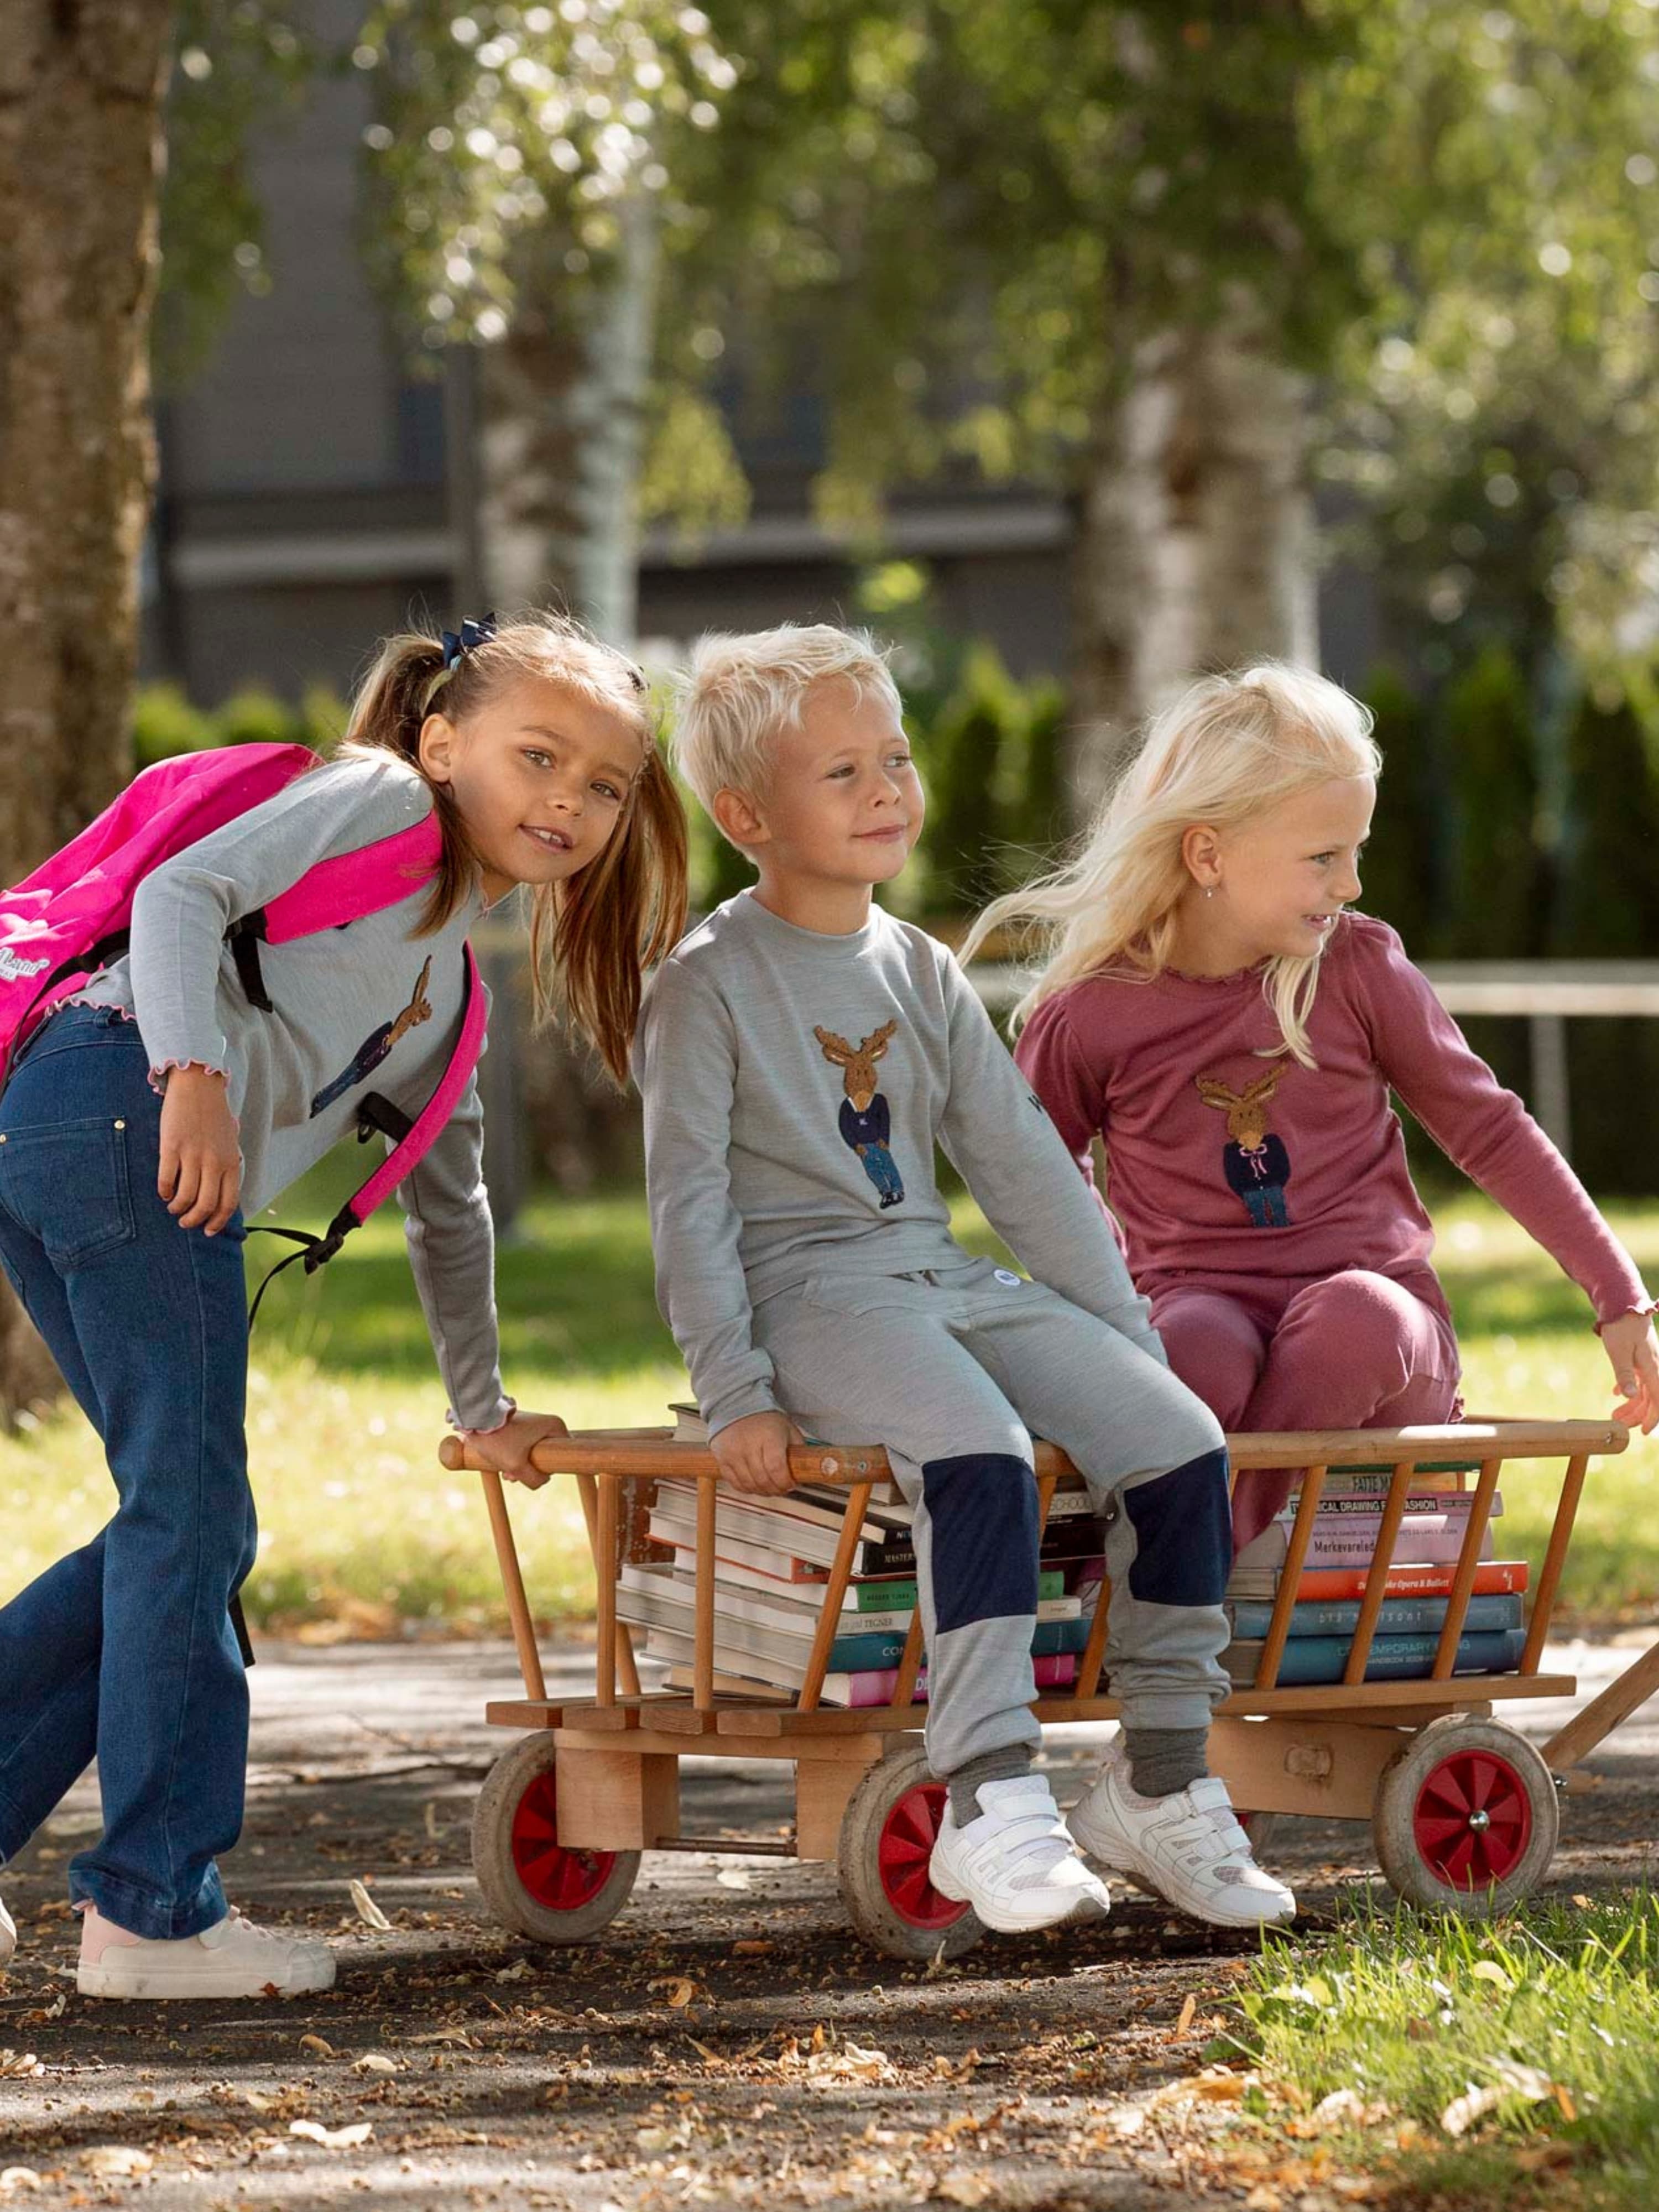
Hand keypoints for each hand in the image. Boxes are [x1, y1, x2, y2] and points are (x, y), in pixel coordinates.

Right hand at [158, 1067, 242, 1234]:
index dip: (217, 1221)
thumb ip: (228, 1165)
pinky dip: (163, 1191)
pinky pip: (166, 1180)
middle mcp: (214, 1162)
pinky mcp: (171, 1147)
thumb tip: (223, 1190)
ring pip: (185, 1196)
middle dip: (194, 1220)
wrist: (199, 1086)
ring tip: (173, 1207)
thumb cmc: (214, 1115)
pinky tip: (163, 1192)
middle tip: (185, 1222)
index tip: (208, 1230)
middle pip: (205, 1205)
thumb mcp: (230, 1142)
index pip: (228, 1203)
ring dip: (177, 1208)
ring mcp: (192, 1155)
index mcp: (231, 1163)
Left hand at [466, 1410, 569, 1488]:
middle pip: (546, 1457)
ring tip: (504, 1472)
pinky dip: (515, 1458)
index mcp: (556, 1426)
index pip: (562, 1457)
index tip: (528, 1470)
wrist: (476, 1417)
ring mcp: (534, 1424)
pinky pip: (524, 1448)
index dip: (545, 1470)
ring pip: (533, 1455)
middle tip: (512, 1475)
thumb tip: (543, 1480)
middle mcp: (548, 1423)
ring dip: (520, 1467)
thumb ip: (535, 1479)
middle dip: (528, 1470)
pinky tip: (502, 1465)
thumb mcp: (517, 1466)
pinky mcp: (521, 1427)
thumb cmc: (499, 1439)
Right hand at [712, 1410, 802, 1495]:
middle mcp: (748, 1445)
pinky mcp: (721, 1459)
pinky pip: (735, 1483)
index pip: (776, 1469)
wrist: (736, 1405)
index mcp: (769, 1437)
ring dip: (762, 1491)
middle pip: (763, 1480)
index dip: (785, 1483)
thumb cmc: (766, 1420)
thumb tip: (806, 1472)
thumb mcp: (788, 1429)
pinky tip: (755, 1484)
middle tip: (782, 1488)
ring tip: (770, 1487)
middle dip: (776, 1489)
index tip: (790, 1484)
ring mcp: (733, 1453)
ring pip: (749, 1485)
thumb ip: (798, 1449)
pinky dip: (747, 1488)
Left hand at [1602, 1312, 1658, 1433]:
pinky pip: (1640, 1378)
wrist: (1623, 1303)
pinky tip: (1618, 1393)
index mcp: (1653, 1367)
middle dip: (1637, 1414)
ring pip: (1645, 1389)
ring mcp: (1649, 1361)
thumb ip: (1625, 1374)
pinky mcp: (1641, 1356)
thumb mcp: (1618, 1351)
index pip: (1658, 1399)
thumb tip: (1631, 1396)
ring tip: (1615, 1413)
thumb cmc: (1620, 1326)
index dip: (1652, 1418)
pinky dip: (1629, 1387)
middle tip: (1618, 1423)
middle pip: (1651, 1398)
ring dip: (1632, 1404)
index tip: (1641, 1432)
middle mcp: (1655, 1366)